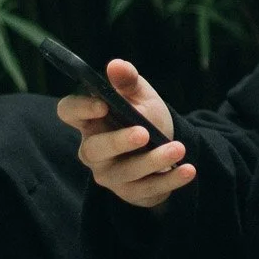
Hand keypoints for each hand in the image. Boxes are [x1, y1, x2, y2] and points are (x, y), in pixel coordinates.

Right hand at [57, 58, 195, 210]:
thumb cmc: (144, 117)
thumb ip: (128, 81)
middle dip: (117, 142)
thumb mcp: (141, 96)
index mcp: (90, 121)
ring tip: (178, 149)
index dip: (81, 109)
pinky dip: (170, 180)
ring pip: (125, 172)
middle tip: (143, 133)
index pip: (69, 112)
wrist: (166, 148)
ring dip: (153, 160)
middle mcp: (93, 150)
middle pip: (93, 149)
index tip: (103, 105)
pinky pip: (148, 190)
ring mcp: (110, 175)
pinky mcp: (130, 193)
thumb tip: (116, 65)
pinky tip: (188, 170)